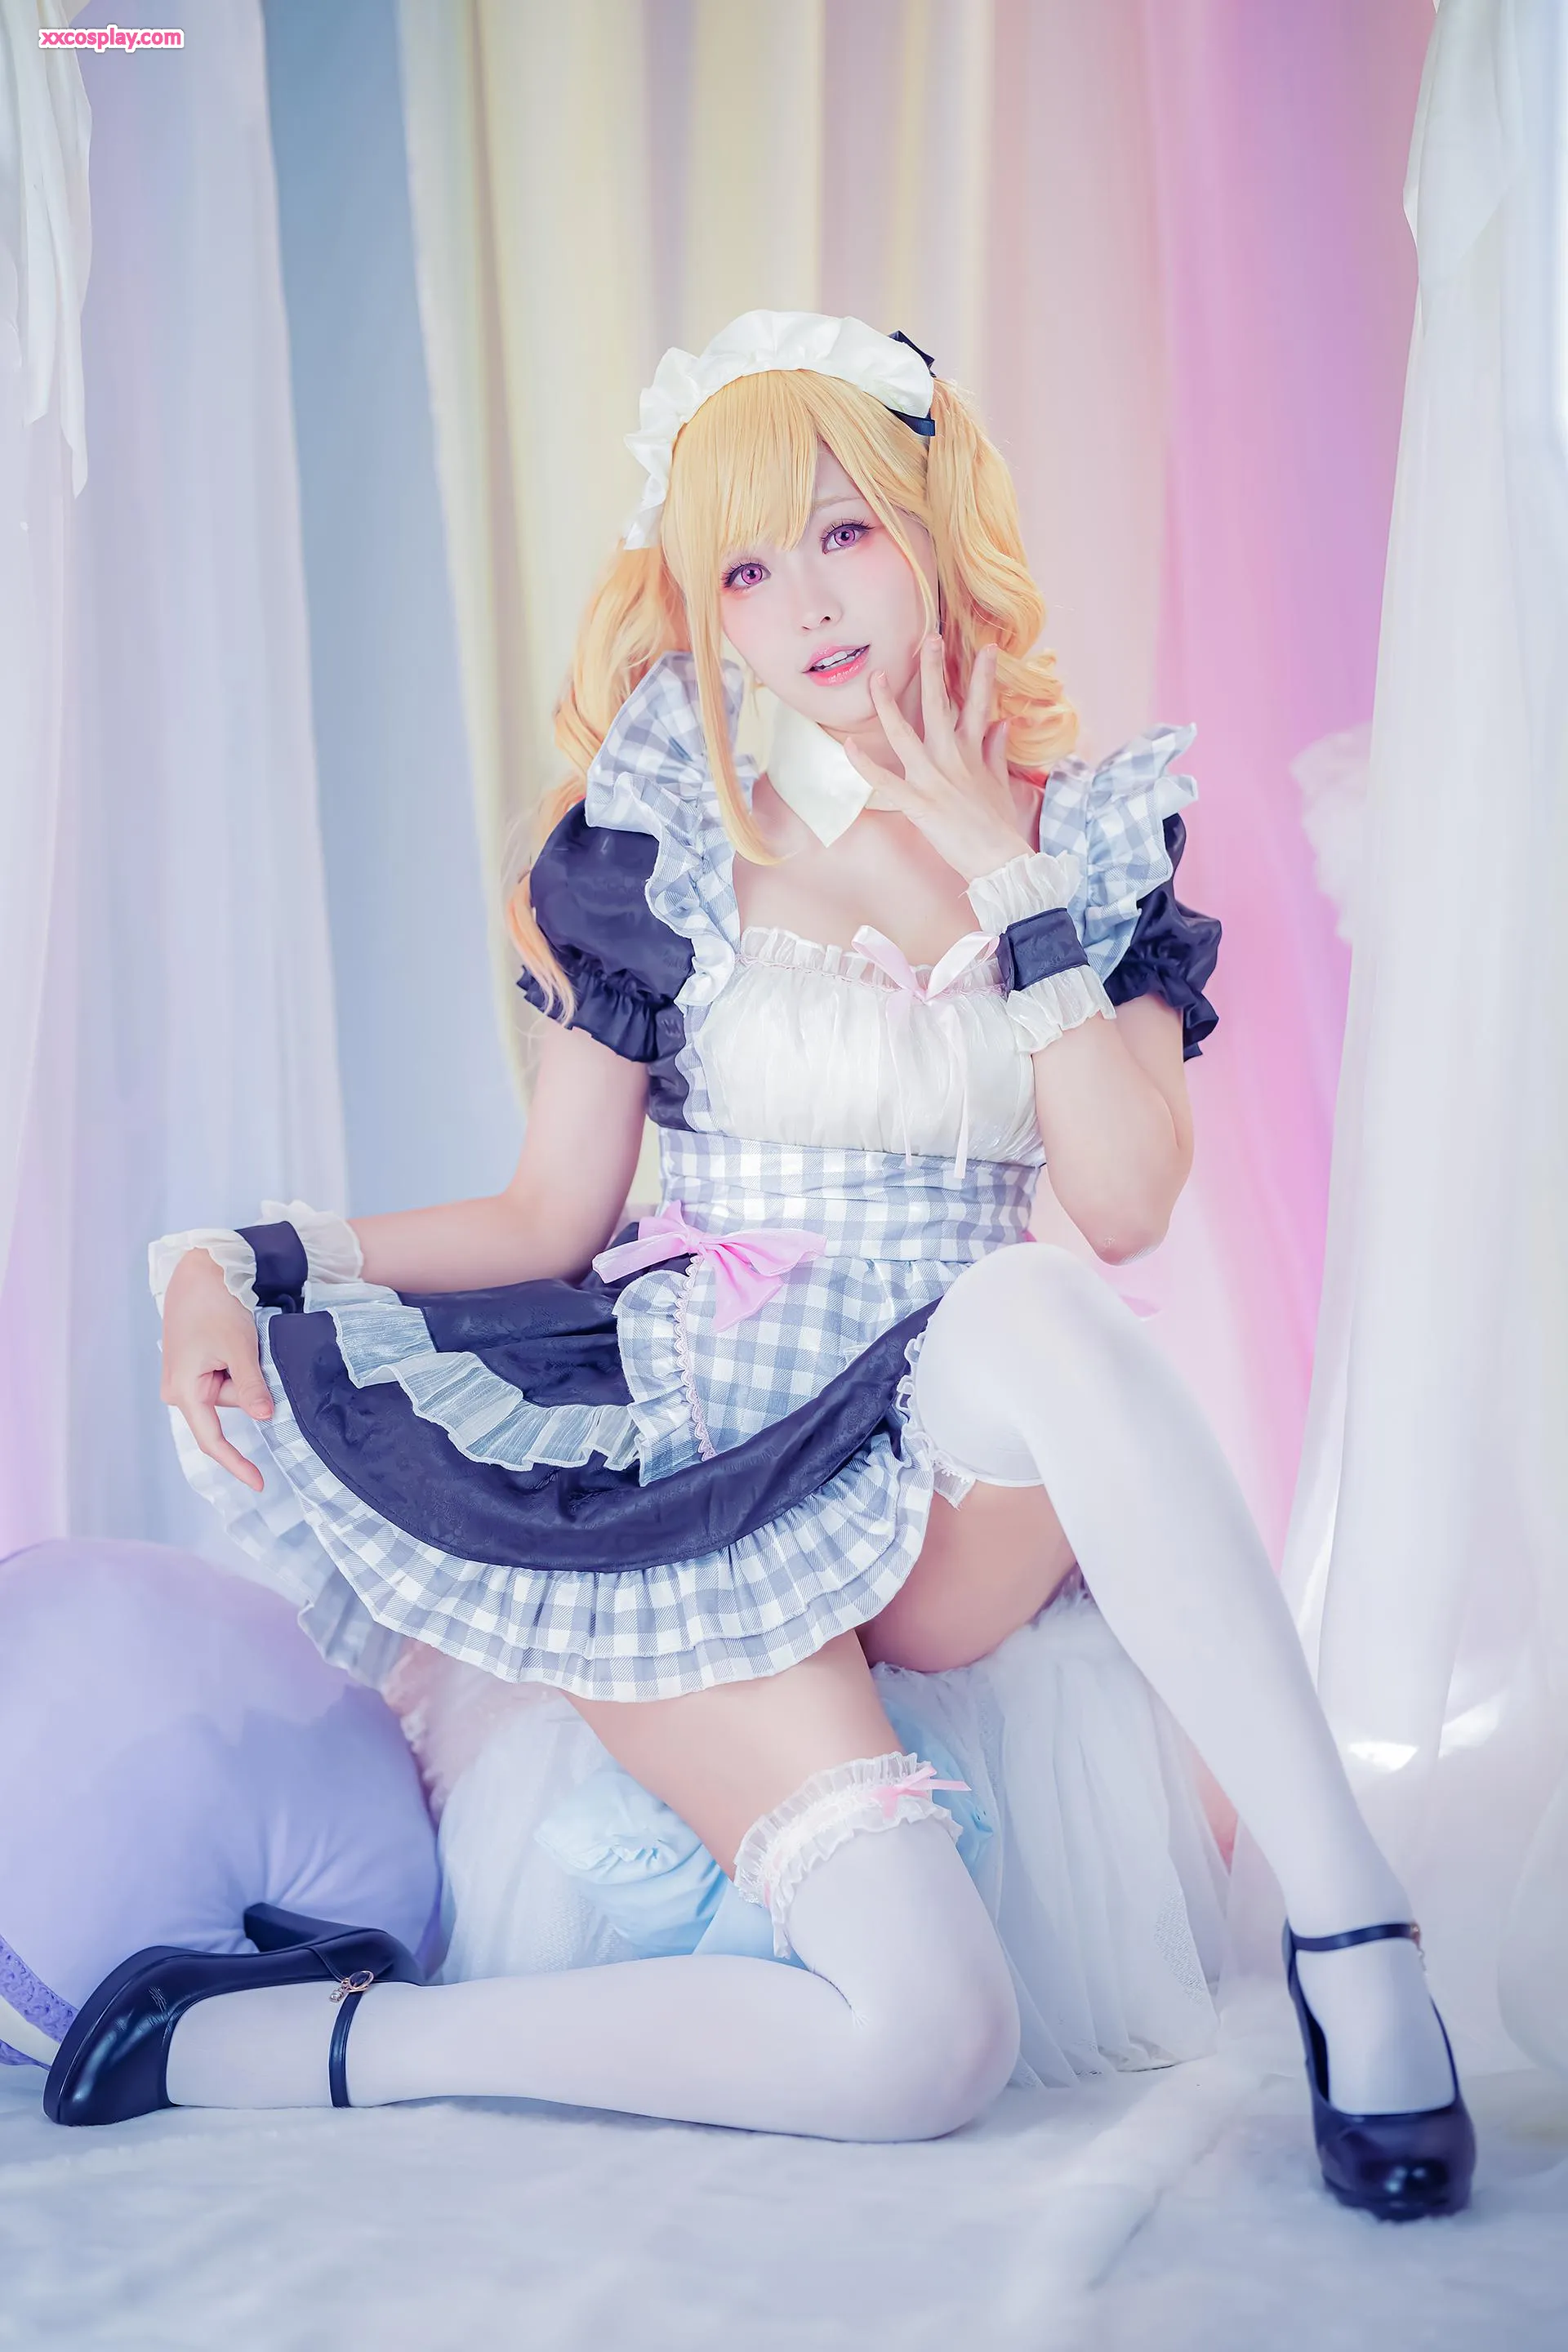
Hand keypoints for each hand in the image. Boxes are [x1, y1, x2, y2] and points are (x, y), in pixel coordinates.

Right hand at [159, 1248, 271, 1491]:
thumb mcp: (239, 1348)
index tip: (259, 1483)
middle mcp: (179, 1390)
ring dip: (244, 1371)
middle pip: (227, 1408)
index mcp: (183, 1391)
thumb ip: (251, 1386)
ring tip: (240, 1339)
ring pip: (230, 1392)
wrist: (201, 1271)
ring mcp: (185, 1379)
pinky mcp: (194, 1367)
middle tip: (250, 1350)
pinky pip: (224, 1378)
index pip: (212, 1440)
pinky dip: (238, 1366)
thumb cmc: (215, 1306)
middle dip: (248, 1387)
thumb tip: (265, 1418)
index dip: (236, 1463)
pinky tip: (236, 1342)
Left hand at [844, 639, 1031, 885]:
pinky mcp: (918, 803)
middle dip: (933, 669)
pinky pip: (885, 781)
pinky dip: (865, 765)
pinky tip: (848, 746)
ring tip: (875, 677)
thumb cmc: (998, 826)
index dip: (984, 675)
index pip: (980, 705)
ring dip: (887, 705)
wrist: (999, 859)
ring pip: (904, 734)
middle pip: (940, 705)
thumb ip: (997, 752)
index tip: (988, 647)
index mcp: (972, 753)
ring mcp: (933, 779)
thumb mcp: (1000, 784)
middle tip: (928, 638)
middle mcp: (952, 758)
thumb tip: (1004, 724)